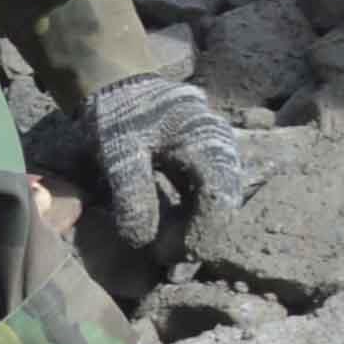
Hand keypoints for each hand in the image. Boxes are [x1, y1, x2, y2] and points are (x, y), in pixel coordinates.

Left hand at [76, 73, 255, 253]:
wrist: (120, 86)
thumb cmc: (120, 115)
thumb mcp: (118, 153)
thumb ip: (133, 195)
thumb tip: (145, 241)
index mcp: (207, 141)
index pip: (220, 199)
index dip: (196, 234)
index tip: (161, 253)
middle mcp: (223, 148)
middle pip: (225, 206)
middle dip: (197, 238)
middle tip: (160, 258)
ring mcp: (219, 154)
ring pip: (220, 203)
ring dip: (196, 231)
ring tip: (162, 250)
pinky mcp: (207, 162)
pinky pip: (209, 197)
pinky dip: (192, 218)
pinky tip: (168, 232)